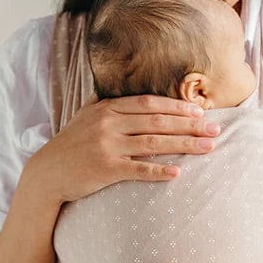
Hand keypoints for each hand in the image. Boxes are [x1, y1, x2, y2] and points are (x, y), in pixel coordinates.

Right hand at [27, 92, 221, 204]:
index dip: (177, 107)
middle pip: (158, 122)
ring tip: (208, 148)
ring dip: (184, 145)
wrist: (46, 173)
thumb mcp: (83, 117)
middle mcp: (109, 124)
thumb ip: (101, 103)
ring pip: (154, 143)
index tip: (200, 111)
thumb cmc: (68, 146)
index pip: (149, 104)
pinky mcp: (106, 169)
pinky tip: (178, 173)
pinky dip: (159, 171)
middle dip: (190, 124)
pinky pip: (138, 170)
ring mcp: (108, 146)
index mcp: (107, 109)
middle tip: (215, 129)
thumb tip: (111, 89)